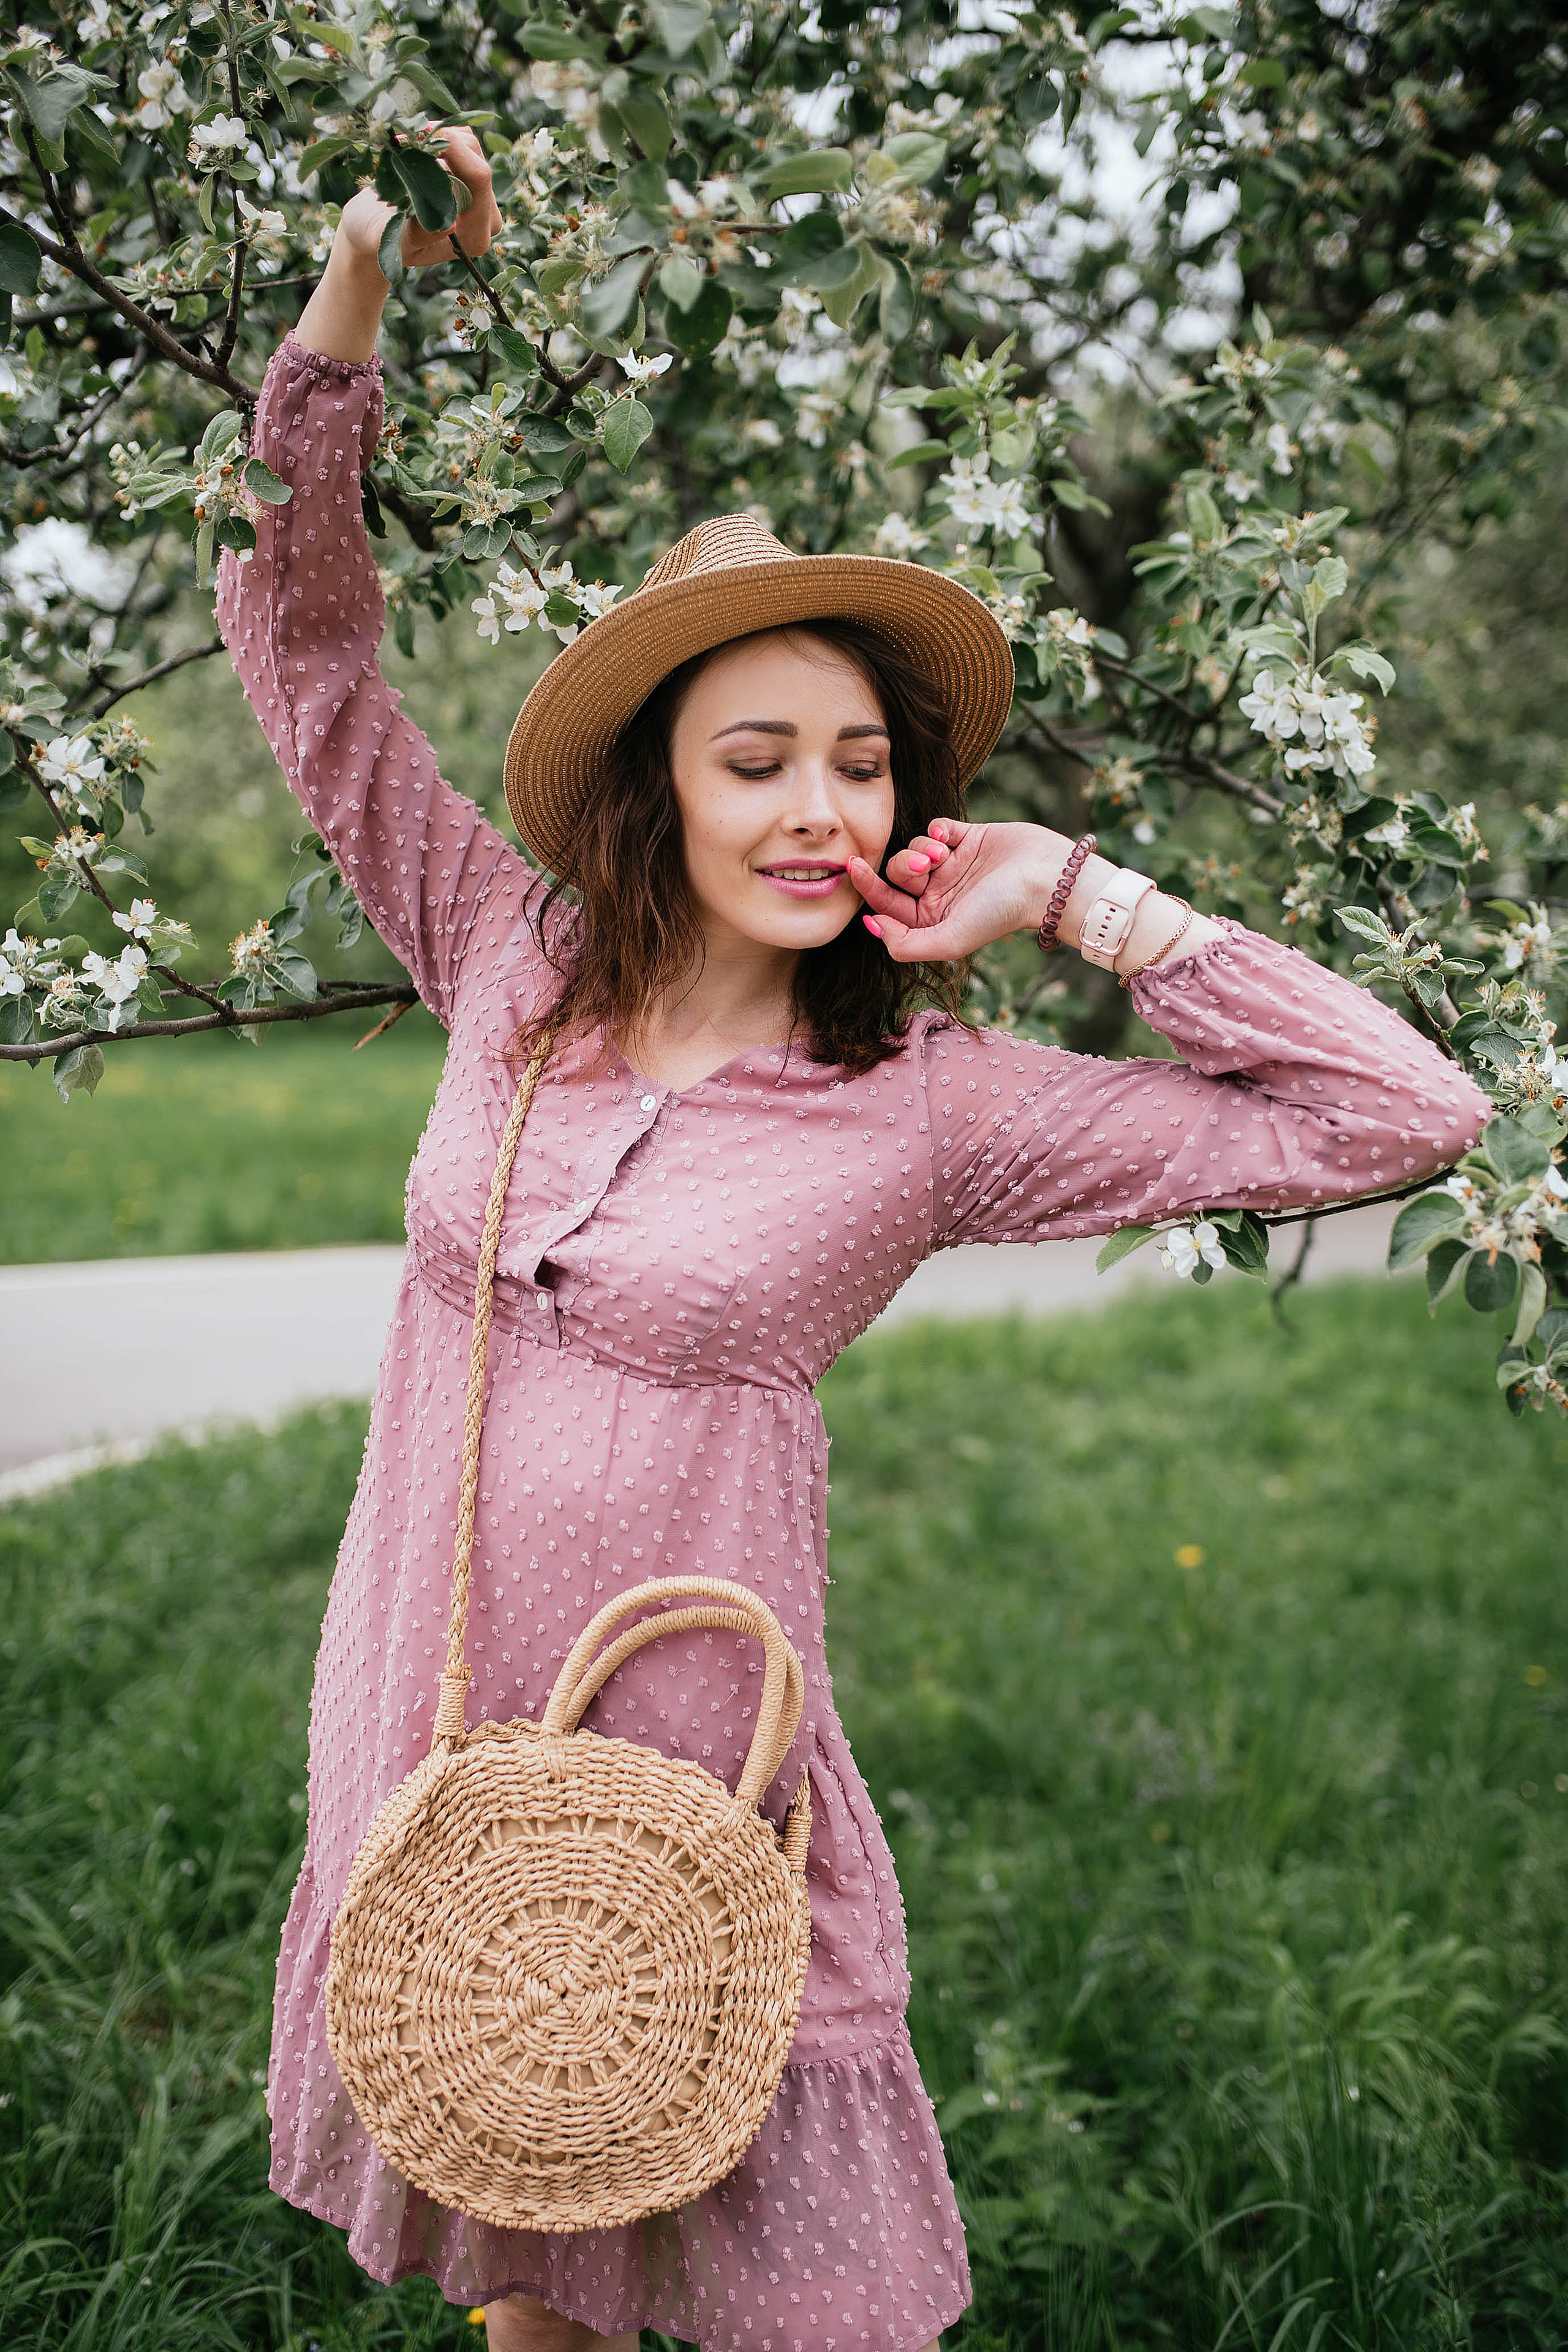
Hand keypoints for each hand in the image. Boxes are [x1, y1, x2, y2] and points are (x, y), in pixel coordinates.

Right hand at [338, 125, 500, 274]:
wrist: (373, 226)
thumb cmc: (376, 235)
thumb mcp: (390, 240)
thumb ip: (417, 236)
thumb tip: (449, 226)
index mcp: (472, 238)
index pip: (478, 180)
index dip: (452, 150)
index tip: (414, 139)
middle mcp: (484, 217)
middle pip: (477, 160)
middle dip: (440, 142)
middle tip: (403, 140)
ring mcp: (481, 193)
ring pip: (471, 145)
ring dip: (435, 136)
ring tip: (404, 144)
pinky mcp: (471, 173)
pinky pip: (462, 137)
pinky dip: (436, 133)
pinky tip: (414, 143)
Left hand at [847, 818, 1054, 961]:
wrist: (1046, 878)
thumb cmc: (1000, 912)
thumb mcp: (949, 941)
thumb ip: (906, 945)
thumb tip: (872, 926)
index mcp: (932, 921)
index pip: (887, 904)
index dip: (867, 887)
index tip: (853, 866)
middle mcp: (939, 894)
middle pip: (897, 873)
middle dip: (904, 866)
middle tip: (926, 866)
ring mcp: (953, 865)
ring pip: (914, 847)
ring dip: (923, 847)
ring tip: (944, 855)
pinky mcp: (968, 838)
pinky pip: (936, 827)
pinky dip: (939, 830)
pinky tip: (953, 838)